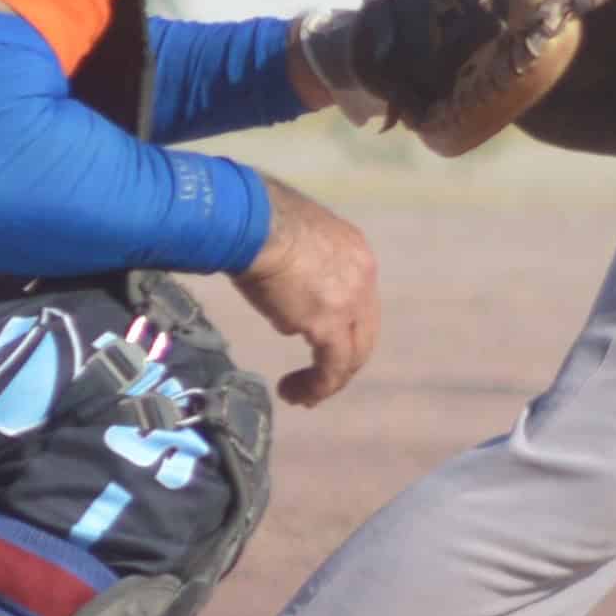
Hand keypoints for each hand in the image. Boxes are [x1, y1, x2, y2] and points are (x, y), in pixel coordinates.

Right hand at [235, 175, 376, 404]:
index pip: (359, 300)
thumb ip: (298, 264)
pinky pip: (332, 368)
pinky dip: (318, 386)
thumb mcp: (291, 237)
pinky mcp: (328, 325)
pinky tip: (296, 393)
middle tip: (317, 380)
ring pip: (352, 354)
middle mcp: (363, 278)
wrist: (252, 223)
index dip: (341, 327)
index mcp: (356, 252)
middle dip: (342, 360)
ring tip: (300, 394)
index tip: (317, 345)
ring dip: (328, 379)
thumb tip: (284, 288)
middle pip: (363, 331)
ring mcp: (350, 302)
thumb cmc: (258, 221)